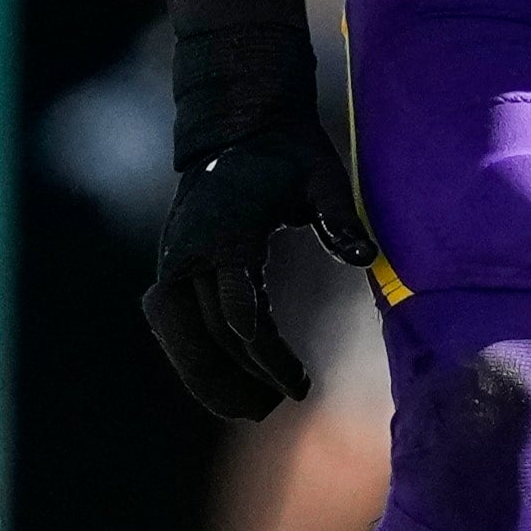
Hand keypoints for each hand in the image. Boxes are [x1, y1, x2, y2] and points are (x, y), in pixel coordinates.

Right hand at [142, 0, 370, 421]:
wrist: (237, 118)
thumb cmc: (289, 149)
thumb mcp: (322, 173)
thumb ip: (339, 215)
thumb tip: (363, 258)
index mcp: (228, 232)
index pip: (239, 315)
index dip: (268, 359)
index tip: (299, 388)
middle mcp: (190, 248)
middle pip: (196, 333)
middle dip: (227, 379)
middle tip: (268, 411)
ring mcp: (173, 254)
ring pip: (170, 330)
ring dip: (200, 374)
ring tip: (244, 407)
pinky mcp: (170, 260)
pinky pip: (167, 319)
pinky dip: (186, 352)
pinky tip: (219, 378)